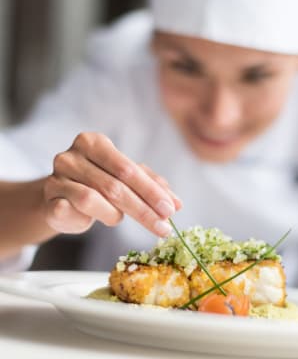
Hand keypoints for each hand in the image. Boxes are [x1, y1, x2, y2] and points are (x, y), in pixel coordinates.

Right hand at [43, 132, 181, 236]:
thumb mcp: (126, 178)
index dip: (151, 192)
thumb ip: (151, 185)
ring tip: (118, 218)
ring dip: (114, 215)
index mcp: (94, 142)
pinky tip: (92, 220)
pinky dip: (86, 219)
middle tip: (163, 227)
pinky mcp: (48, 200)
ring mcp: (56, 178)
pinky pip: (70, 213)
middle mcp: (72, 156)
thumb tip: (177, 204)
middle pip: (114, 187)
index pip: (128, 169)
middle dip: (143, 210)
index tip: (171, 210)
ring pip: (93, 200)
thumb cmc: (99, 182)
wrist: (63, 194)